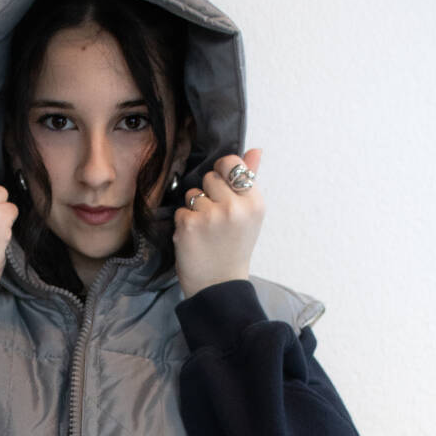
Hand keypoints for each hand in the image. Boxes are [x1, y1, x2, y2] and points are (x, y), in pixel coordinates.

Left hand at [172, 149, 264, 297]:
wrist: (219, 284)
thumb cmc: (234, 248)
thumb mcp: (249, 215)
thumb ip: (250, 180)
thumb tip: (255, 151)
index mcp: (254, 202)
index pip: (231, 163)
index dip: (222, 173)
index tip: (222, 190)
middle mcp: (235, 207)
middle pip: (209, 177)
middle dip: (209, 194)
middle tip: (216, 220)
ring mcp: (211, 216)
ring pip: (192, 193)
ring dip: (195, 209)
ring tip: (206, 230)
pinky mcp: (189, 225)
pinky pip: (181, 210)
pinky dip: (184, 224)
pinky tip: (195, 239)